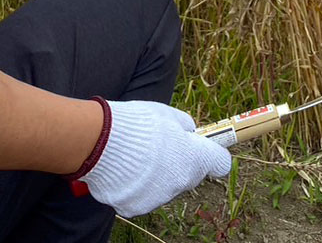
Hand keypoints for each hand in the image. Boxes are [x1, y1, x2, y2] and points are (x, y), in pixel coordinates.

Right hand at [77, 99, 230, 216]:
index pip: (220, 163)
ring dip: (157, 174)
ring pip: (165, 186)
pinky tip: (125, 169)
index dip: (213, 154)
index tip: (206, 148)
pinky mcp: (135, 207)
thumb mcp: (168, 113)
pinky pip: (142, 195)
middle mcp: (180, 184)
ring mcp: (157, 198)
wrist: (101, 142)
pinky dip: (137, 185)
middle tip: (160, 145)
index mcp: (194, 159)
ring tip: (137, 155)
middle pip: (189, 175)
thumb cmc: (137, 123)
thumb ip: (184, 125)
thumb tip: (189, 132)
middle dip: (180, 162)